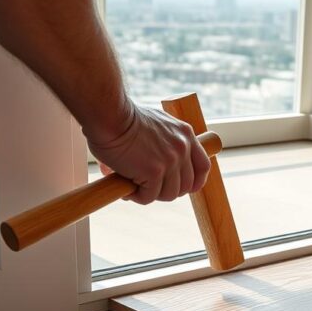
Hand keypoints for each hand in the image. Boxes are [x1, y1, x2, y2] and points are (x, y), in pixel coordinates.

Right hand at [86, 103, 211, 204]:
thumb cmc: (123, 118)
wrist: (109, 113)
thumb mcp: (156, 124)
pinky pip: (148, 197)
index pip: (203, 166)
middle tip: (145, 185)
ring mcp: (171, 160)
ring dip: (150, 194)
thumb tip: (158, 168)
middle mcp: (182, 147)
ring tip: (132, 184)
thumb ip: (165, 143)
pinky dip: (136, 195)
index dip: (194, 182)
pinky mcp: (154, 172)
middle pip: (186, 186)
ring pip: (168, 194)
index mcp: (185, 134)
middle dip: (166, 190)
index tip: (181, 188)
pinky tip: (126, 186)